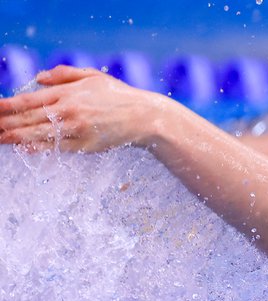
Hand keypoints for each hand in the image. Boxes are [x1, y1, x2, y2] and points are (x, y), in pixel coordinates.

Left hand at [0, 65, 166, 152]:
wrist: (144, 117)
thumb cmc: (118, 95)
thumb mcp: (92, 76)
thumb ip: (64, 74)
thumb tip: (38, 78)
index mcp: (67, 93)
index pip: (27, 100)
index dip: (6, 106)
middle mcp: (69, 111)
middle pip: (28, 119)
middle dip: (5, 124)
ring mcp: (76, 129)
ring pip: (38, 134)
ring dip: (15, 137)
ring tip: (0, 139)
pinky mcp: (85, 145)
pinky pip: (57, 147)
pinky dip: (39, 148)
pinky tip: (24, 148)